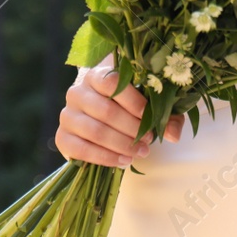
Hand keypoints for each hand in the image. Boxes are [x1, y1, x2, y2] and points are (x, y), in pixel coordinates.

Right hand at [56, 53, 185, 167]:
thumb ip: (164, 115)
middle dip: (132, 129)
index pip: (113, 82)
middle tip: (150, 141)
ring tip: (141, 153)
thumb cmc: (126, 107)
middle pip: (106, 111)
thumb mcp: (147, 105)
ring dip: (121, 145)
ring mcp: (67, 115)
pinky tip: (123, 161)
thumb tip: (174, 135)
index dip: (134, 102)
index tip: (151, 119)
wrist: (97, 120)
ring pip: (94, 131)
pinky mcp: (62, 137)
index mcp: (97, 75)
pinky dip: (105, 158)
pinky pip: (81, 150)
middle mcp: (77, 92)